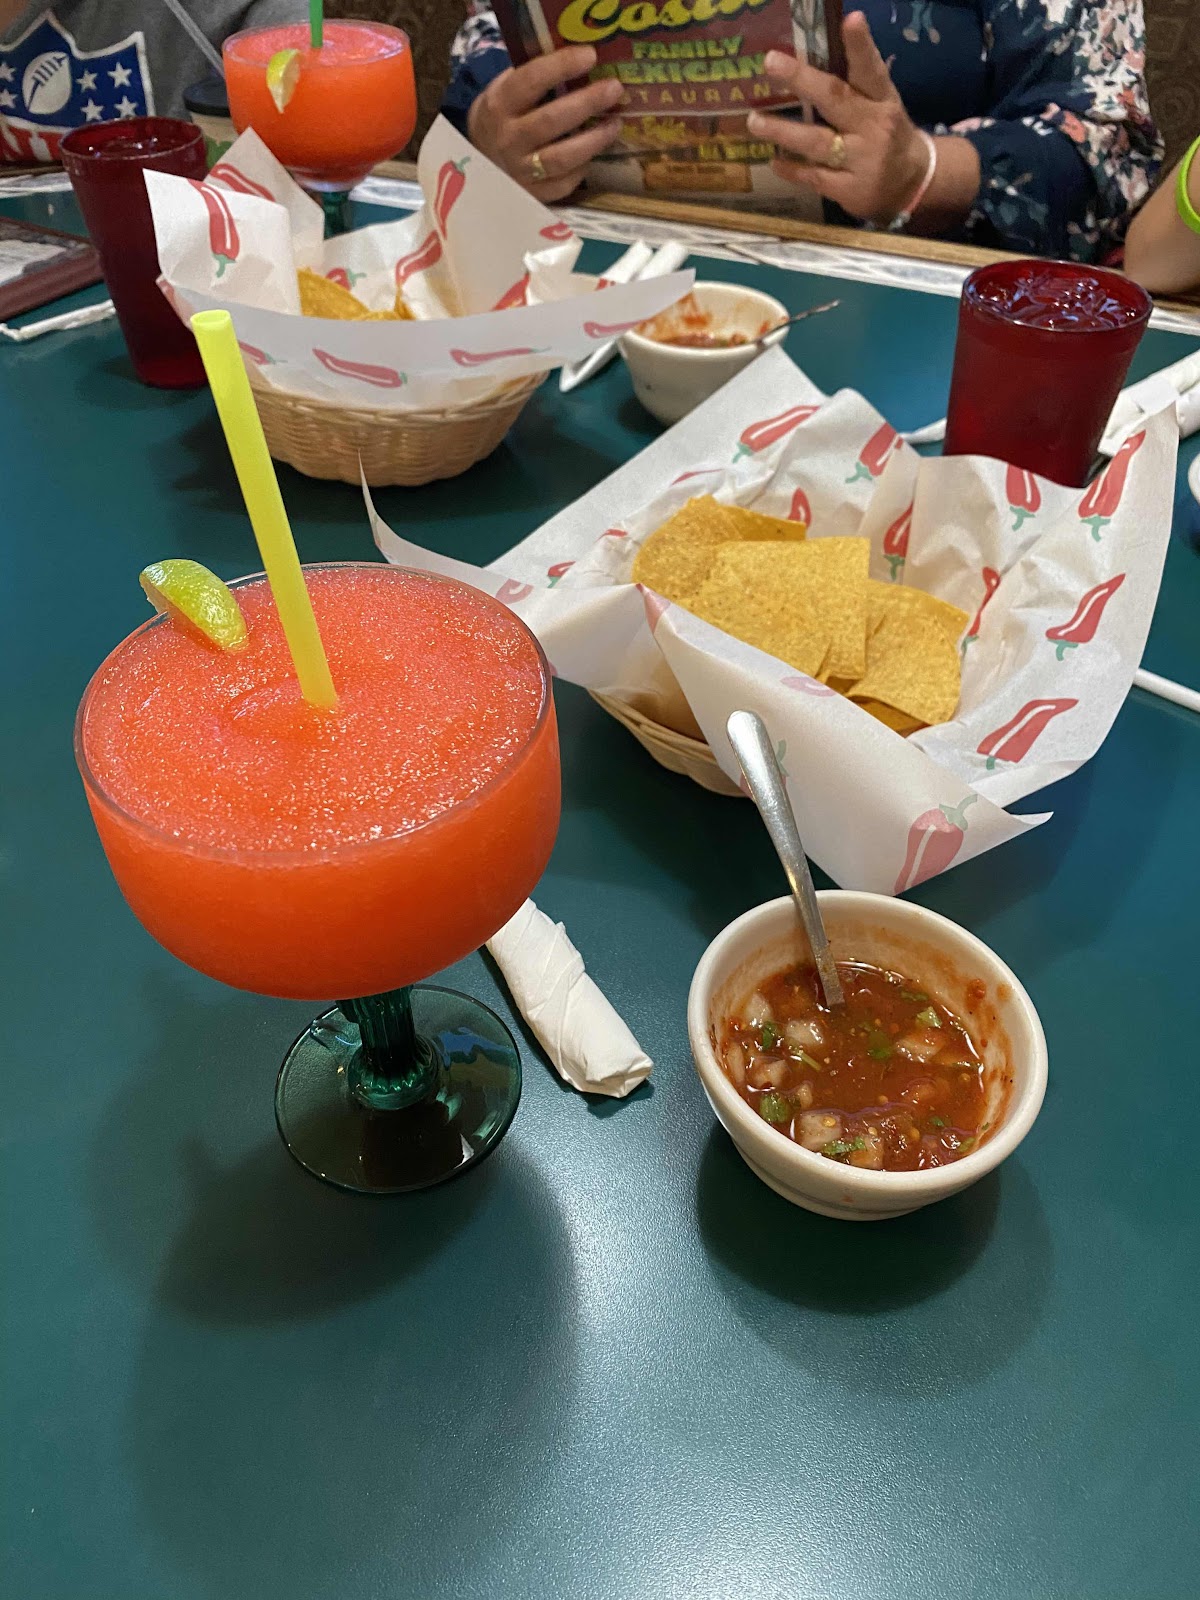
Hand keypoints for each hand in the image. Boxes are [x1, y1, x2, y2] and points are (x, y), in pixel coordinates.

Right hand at [467, 46, 624, 202]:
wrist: (479, 162)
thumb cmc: (501, 118)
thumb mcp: (505, 91)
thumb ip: (534, 78)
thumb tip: (581, 62)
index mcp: (499, 104)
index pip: (531, 81)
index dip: (562, 66)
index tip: (590, 55)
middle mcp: (508, 139)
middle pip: (551, 120)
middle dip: (587, 103)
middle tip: (614, 89)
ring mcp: (520, 171)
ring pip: (562, 157)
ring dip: (594, 140)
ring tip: (614, 123)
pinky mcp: (532, 195)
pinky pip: (564, 184)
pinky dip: (583, 168)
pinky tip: (594, 153)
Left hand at [747, 12, 929, 226]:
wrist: (912, 184)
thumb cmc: (887, 134)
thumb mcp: (880, 105)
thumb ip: (852, 85)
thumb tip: (809, 59)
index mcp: (882, 101)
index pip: (871, 70)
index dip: (861, 45)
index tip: (852, 19)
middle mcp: (873, 128)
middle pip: (836, 100)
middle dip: (803, 80)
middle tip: (771, 62)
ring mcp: (861, 161)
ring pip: (818, 143)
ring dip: (784, 131)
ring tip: (755, 121)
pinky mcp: (849, 189)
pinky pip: (815, 177)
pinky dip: (793, 170)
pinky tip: (774, 160)